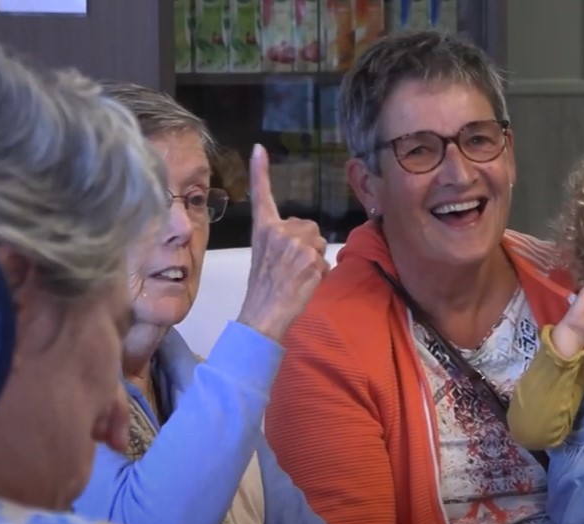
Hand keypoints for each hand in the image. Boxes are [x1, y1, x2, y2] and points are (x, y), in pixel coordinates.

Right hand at [236, 144, 328, 341]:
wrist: (264, 313)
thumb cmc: (264, 289)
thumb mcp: (264, 257)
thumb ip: (280, 240)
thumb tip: (303, 238)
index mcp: (263, 229)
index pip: (261, 195)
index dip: (260, 172)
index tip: (258, 148)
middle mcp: (277, 231)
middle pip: (308, 226)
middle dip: (307, 244)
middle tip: (292, 268)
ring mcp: (294, 244)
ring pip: (318, 242)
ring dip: (315, 258)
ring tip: (297, 276)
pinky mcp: (310, 258)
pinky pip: (324, 261)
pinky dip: (320, 274)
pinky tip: (305, 284)